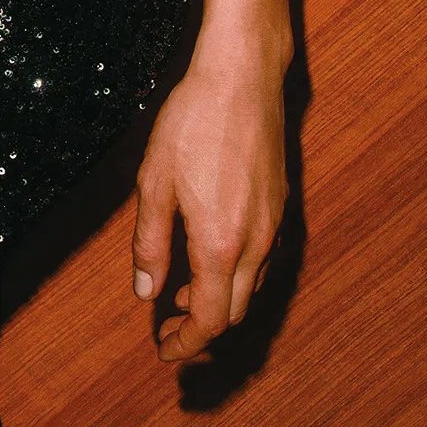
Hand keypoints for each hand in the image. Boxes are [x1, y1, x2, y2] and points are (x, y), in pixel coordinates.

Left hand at [131, 51, 287, 362]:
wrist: (241, 77)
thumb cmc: (193, 121)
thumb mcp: (154, 181)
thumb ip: (149, 241)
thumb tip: (146, 291)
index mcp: (220, 244)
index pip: (209, 320)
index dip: (186, 342)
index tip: (164, 349)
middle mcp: (256, 243)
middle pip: (235, 311)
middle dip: (202, 328)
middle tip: (168, 326)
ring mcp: (274, 224)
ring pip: (251, 287)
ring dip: (220, 300)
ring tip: (182, 291)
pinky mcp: (280, 205)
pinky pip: (262, 259)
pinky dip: (236, 273)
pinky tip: (211, 253)